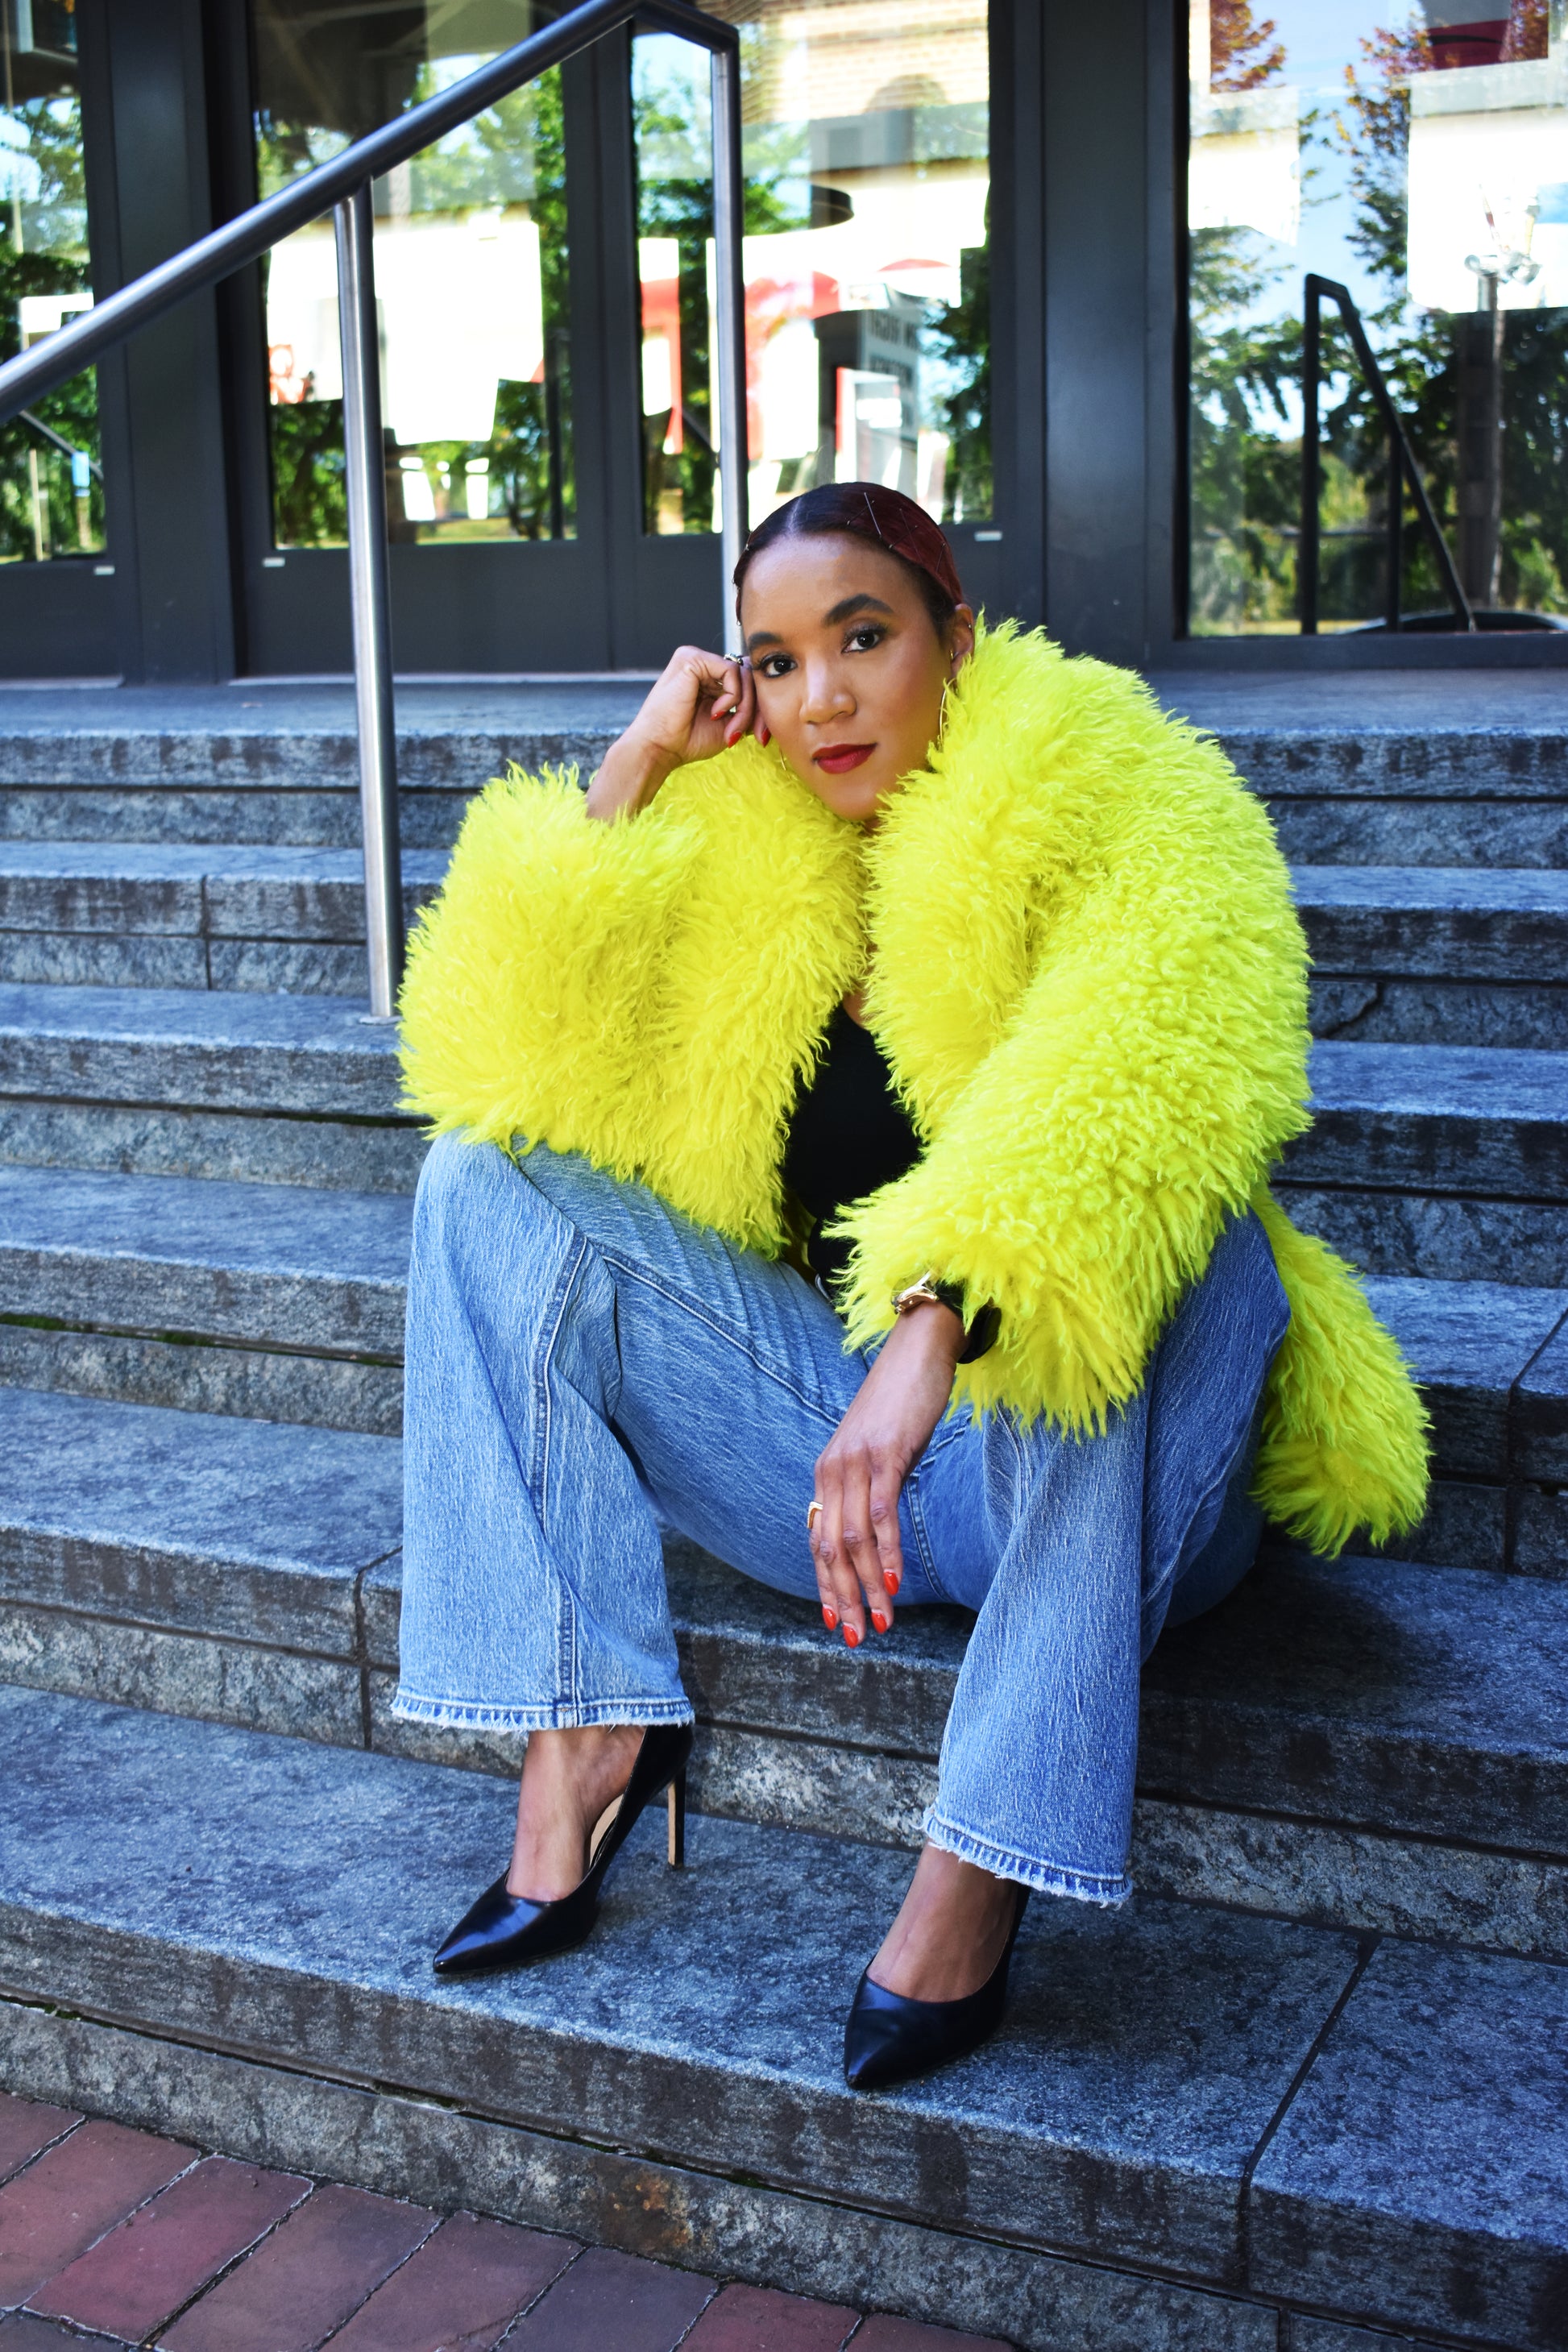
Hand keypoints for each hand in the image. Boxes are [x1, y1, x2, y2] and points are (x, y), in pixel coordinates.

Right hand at [585, 644, 759, 821]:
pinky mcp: (692, 658)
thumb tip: (774, 700)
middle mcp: (702, 664)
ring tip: (730, 730)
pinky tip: (717, 713)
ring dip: (746, 708)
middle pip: (749, 676)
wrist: (660, 749)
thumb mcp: (730, 724)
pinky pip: (732, 670)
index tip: (761, 737)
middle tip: (752, 736)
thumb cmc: (687, 741)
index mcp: (708, 678)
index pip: (747, 681)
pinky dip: (732, 696)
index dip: (760, 708)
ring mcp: (696, 658)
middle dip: (757, 709)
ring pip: (744, 674)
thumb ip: (749, 708)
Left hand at [810, 1301, 962, 1648]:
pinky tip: (893, 1581)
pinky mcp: (885, 1453)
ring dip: (866, 1587)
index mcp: (828, 1473)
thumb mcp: (880, 1450)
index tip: (835, 1621)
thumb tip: (877, 1528)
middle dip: (841, 1598)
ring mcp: (857, 1462)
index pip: (819, 1541)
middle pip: (830, 1548)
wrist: (918, 1348)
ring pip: (853, 1539)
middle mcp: (833, 1470)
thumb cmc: (903, 1402)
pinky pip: (882, 1512)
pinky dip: (885, 1552)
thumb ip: (872, 1487)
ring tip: (880, 1623)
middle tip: (854, 1637)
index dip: (825, 1585)